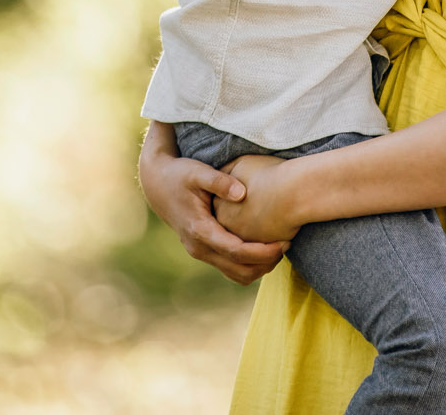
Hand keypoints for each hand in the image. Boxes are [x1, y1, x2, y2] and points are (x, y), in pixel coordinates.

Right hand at [138, 138, 288, 284]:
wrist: (157, 185)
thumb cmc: (180, 175)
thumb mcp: (198, 172)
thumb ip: (219, 181)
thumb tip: (242, 193)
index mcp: (200, 230)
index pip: (236, 251)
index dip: (262, 251)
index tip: (284, 242)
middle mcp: (199, 247)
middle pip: (239, 270)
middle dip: (266, 263)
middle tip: (288, 245)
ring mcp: (201, 252)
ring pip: (236, 275)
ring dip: (259, 268)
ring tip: (280, 248)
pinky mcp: (205, 251)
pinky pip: (231, 268)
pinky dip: (249, 265)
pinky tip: (264, 248)